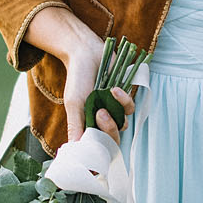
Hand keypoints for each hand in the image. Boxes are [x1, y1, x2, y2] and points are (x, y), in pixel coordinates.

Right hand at [46, 11, 134, 141]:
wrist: (87, 53)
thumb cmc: (77, 78)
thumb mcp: (73, 103)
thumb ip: (75, 125)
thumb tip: (74, 148)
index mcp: (87, 124)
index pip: (96, 146)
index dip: (99, 149)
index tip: (96, 142)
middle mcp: (101, 120)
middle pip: (112, 139)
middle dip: (109, 130)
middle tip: (101, 114)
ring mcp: (113, 110)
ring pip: (122, 125)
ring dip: (116, 114)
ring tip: (106, 98)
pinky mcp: (124, 98)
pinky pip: (129, 108)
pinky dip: (124, 99)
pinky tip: (114, 89)